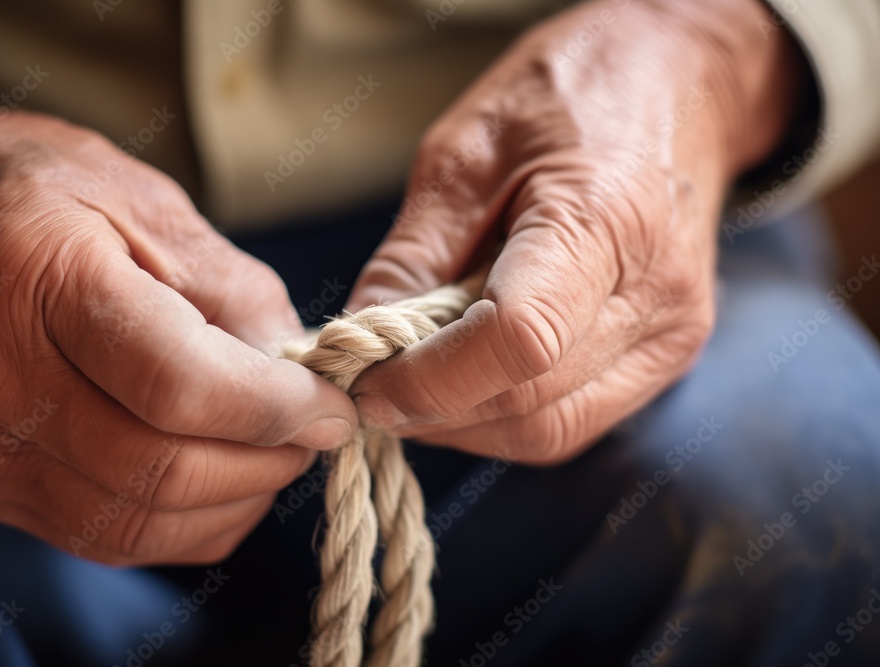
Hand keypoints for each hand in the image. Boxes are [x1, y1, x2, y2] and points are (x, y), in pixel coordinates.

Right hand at [0, 77, 356, 563]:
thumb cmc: (34, 193)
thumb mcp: (146, 201)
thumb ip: (232, 288)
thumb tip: (295, 366)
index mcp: (44, 285)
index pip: (178, 384)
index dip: (274, 407)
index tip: (332, 406)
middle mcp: (2, 381)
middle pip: (160, 468)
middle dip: (265, 462)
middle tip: (314, 431)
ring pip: (137, 523)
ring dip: (233, 502)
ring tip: (275, 453)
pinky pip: (108, 539)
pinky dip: (186, 526)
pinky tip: (223, 482)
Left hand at [348, 0, 806, 462]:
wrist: (679, 83)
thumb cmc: (567, 95)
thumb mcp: (464, 151)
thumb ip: (414, 253)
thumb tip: (362, 334)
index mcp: (603, 220)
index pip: (518, 341)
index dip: (429, 380)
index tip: (363, 380)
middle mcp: (655, 296)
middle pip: (528, 402)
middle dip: (434, 409)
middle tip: (372, 382)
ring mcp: (672, 335)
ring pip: (550, 430)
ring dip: (466, 422)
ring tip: (416, 380)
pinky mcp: (669, 354)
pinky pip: (575, 419)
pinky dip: (507, 415)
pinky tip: (468, 379)